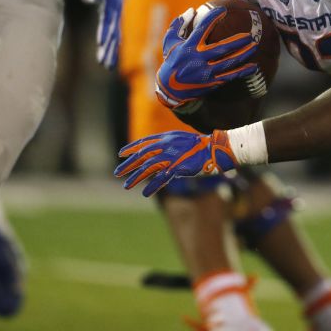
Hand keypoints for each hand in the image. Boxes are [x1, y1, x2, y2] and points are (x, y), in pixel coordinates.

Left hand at [79, 0, 128, 68]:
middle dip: (109, 48)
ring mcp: (118, 14)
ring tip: (107, 65)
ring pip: (116, 36)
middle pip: (114, 32)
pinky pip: (116, 33)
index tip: (100, 44)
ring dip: (112, 51)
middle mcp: (118, 10)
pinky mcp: (116, 16)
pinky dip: (114, 45)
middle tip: (104, 63)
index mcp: (113, 2)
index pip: (108, 20)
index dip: (104, 32)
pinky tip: (111, 56)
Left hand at [115, 130, 237, 196]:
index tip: (121, 154)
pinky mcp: (177, 168)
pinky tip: (145, 193)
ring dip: (136, 177)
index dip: (131, 148)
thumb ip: (168, 145)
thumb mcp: (180, 140)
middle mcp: (166, 146)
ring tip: (126, 186)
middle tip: (117, 173)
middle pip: (142, 156)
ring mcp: (171, 157)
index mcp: (166, 137)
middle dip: (128, 165)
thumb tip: (158, 153)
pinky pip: (162, 178)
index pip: (144, 142)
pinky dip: (153, 186)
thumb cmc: (198, 145)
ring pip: (148, 168)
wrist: (213, 149)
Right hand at [153, 6, 257, 110]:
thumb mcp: (170, 42)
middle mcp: (198, 59)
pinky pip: (230, 76)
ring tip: (254, 46)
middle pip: (221, 49)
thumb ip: (179, 25)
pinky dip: (243, 71)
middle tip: (249, 35)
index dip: (212, 18)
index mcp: (188, 47)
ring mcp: (206, 72)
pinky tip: (254, 66)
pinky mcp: (212, 82)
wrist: (169, 89)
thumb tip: (191, 10)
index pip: (202, 29)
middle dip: (237, 41)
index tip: (223, 10)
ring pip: (229, 62)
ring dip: (243, 54)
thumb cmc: (171, 60)